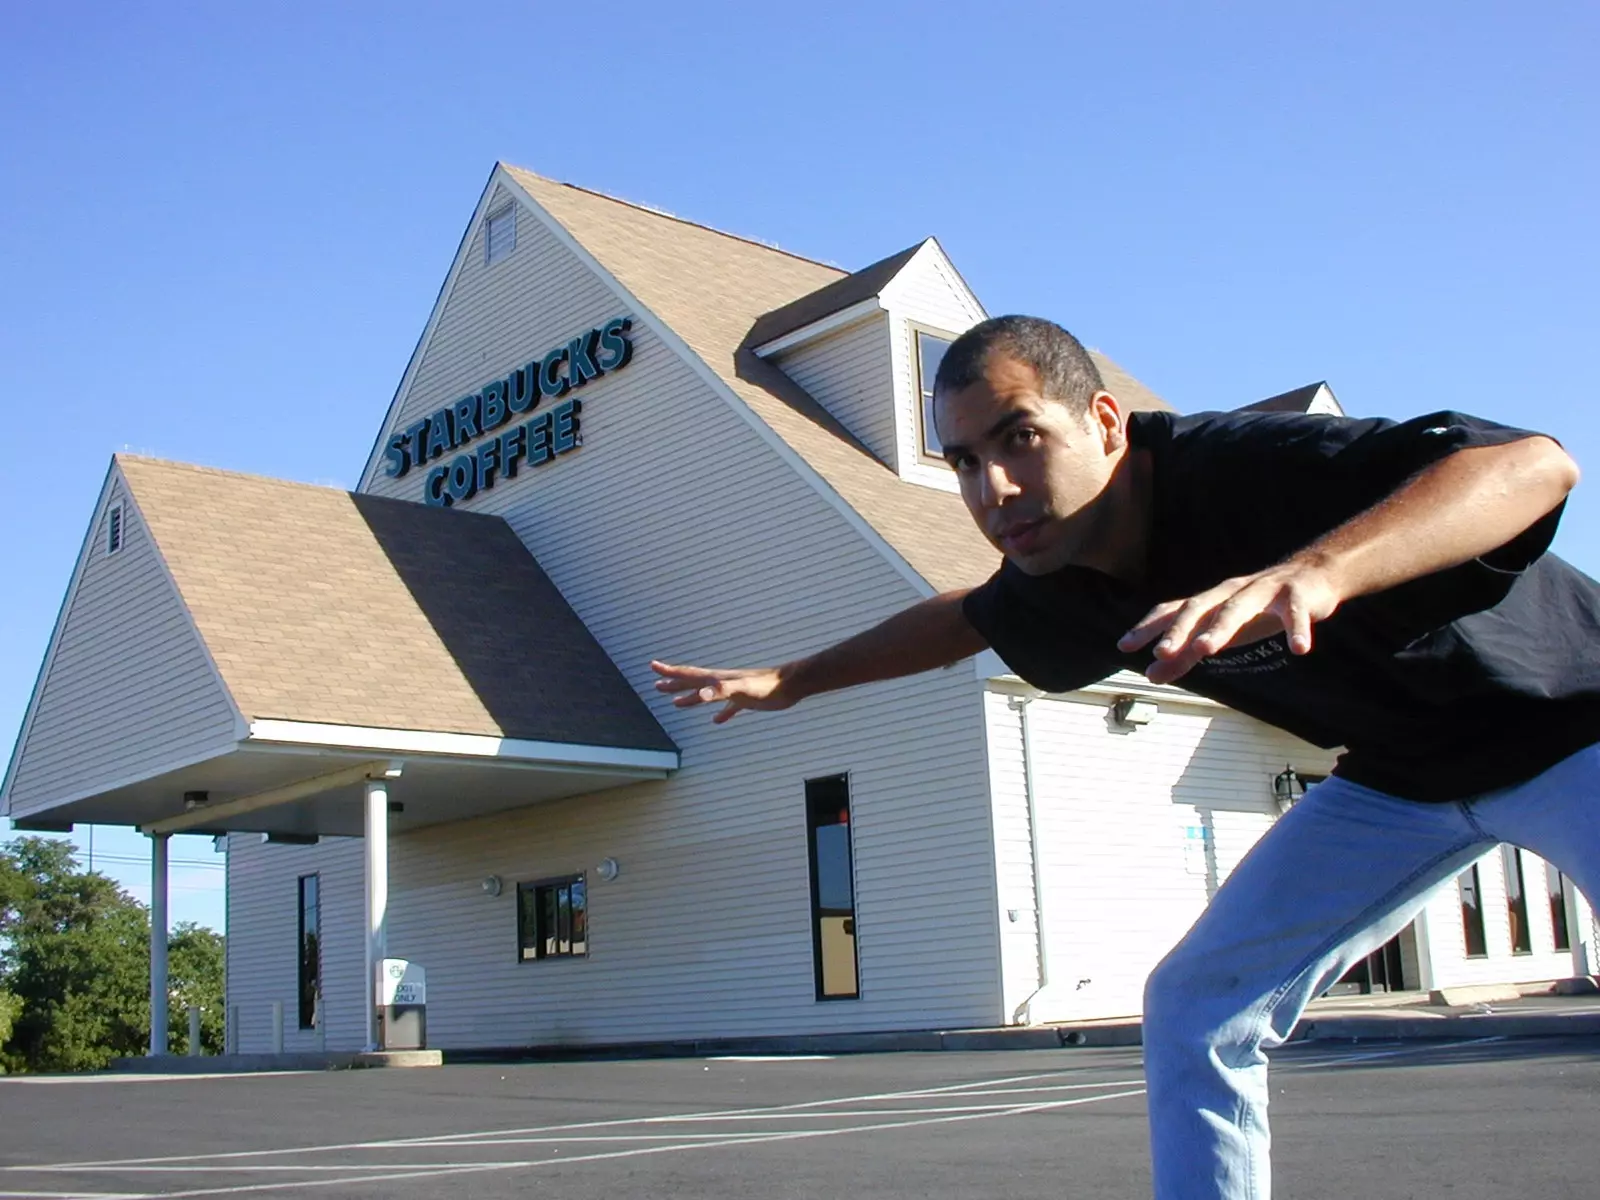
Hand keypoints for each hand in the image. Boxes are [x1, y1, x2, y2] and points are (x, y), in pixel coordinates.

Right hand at [649, 660, 797, 723]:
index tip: (653, 666)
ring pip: (707, 696)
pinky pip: (728, 708)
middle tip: (656, 684)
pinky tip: (717, 721)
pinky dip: (720, 714)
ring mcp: (734, 692)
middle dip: (674, 683)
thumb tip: (701, 694)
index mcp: (718, 679)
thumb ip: (722, 691)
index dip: (670, 671)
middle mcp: (723, 683)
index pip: (689, 674)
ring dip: (690, 698)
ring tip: (676, 703)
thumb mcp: (742, 689)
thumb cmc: (767, 686)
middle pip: (693, 683)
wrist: (791, 685)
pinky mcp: (747, 701)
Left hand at [1117, 561, 1341, 684]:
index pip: (1172, 611)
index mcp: (1210, 601)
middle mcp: (1231, 592)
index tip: (1124, 646)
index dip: (1148, 627)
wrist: (1312, 577)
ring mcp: (1263, 590)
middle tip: (1161, 653)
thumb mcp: (1219, 633)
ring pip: (1238, 607)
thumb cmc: (1257, 610)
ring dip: (1220, 627)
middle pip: (1199, 607)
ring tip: (1204, 649)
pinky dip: (1297, 629)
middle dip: (1178, 630)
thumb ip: (1185, 655)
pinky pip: (1295, 612)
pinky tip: (1299, 649)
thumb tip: (1151, 674)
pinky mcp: (1297, 595)